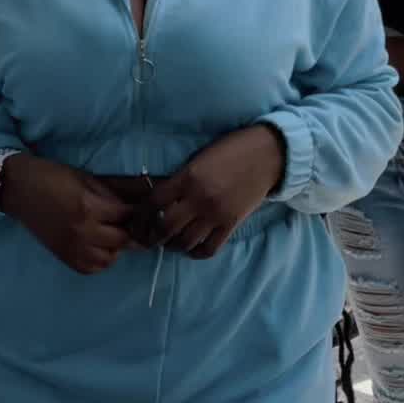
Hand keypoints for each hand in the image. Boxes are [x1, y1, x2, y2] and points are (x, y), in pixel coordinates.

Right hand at [0, 155, 134, 275]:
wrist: (19, 189)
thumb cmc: (52, 177)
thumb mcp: (85, 178)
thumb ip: (109, 193)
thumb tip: (134, 203)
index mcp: (89, 208)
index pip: (126, 216)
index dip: (136, 212)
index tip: (142, 209)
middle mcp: (83, 232)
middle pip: (121, 240)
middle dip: (128, 230)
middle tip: (129, 222)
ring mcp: (72, 248)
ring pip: (109, 259)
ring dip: (115, 247)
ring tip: (111, 234)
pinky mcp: (64, 257)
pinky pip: (91, 269)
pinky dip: (100, 260)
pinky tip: (98, 246)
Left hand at [130, 125, 285, 260]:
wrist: (267, 154)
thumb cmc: (231, 149)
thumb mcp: (200, 157)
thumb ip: (181, 178)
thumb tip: (159, 198)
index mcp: (188, 177)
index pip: (153, 201)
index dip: (140, 215)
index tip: (136, 221)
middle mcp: (199, 198)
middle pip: (165, 227)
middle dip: (152, 236)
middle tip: (149, 237)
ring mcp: (216, 214)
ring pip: (185, 241)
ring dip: (172, 245)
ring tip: (169, 242)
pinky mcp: (231, 225)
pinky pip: (208, 249)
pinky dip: (195, 252)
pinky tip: (191, 247)